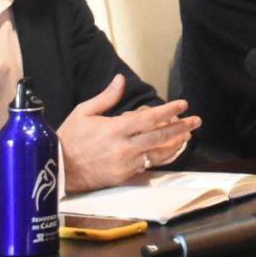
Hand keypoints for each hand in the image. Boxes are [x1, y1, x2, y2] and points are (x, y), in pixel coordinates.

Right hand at [55, 74, 200, 194]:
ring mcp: (126, 164)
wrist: (59, 169)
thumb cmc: (69, 138)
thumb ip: (106, 97)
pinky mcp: (124, 177)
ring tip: (187, 135)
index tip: (183, 104)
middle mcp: (124, 147)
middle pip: (160, 136)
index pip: (149, 118)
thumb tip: (121, 80)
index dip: (169, 110)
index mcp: (115, 129)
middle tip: (196, 120)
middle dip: (181, 127)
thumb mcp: (84, 112)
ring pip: (158, 153)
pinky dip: (162, 158)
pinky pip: (149, 166)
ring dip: (176, 143)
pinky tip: (171, 152)